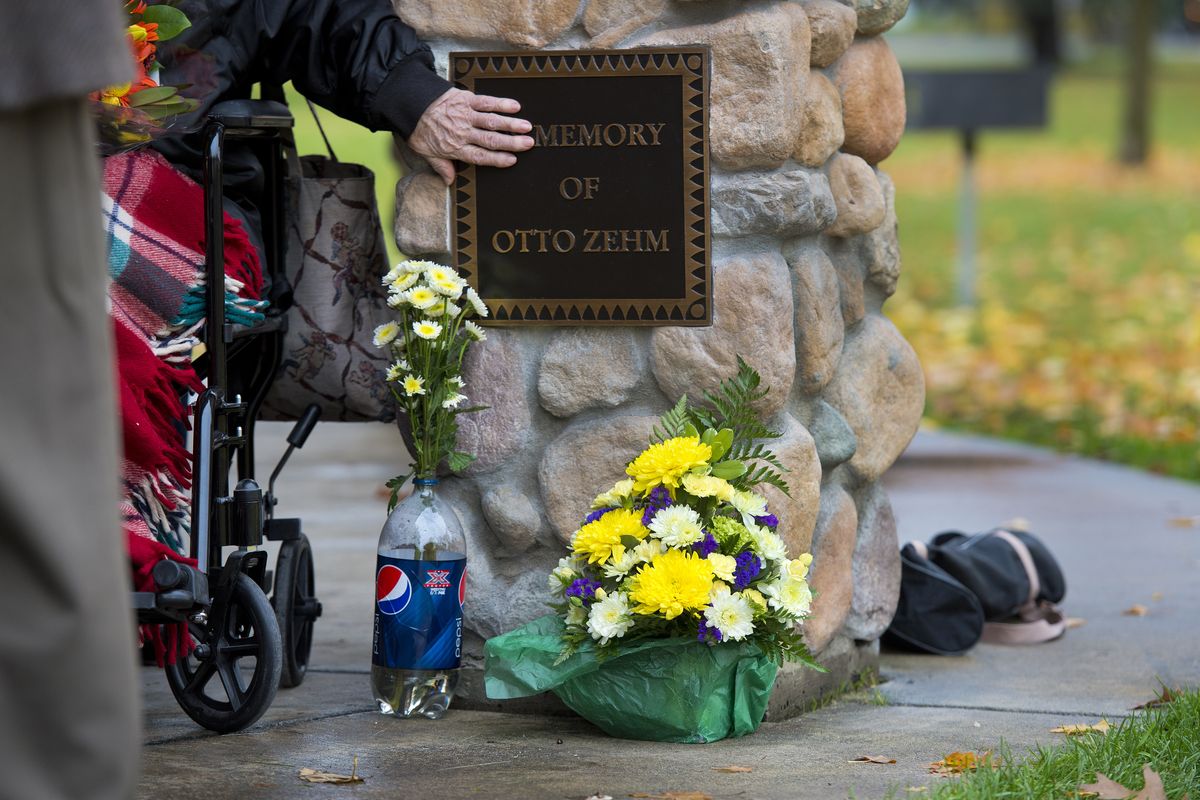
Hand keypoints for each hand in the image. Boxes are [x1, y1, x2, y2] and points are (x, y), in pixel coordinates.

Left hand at [407, 88, 534, 183]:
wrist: (408, 102)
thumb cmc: (417, 129)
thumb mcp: (424, 153)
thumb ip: (440, 167)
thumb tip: (450, 181)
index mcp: (454, 148)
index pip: (480, 156)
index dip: (498, 160)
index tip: (512, 160)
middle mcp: (462, 133)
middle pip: (491, 140)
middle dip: (511, 143)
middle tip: (528, 144)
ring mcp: (465, 115)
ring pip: (492, 121)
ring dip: (511, 124)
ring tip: (528, 127)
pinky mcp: (465, 99)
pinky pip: (486, 102)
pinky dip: (501, 103)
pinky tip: (515, 106)